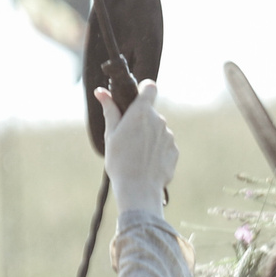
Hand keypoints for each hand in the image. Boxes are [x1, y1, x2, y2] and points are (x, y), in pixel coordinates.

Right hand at [99, 78, 178, 215]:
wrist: (138, 189)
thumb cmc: (120, 161)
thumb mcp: (111, 134)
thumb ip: (110, 110)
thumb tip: (101, 91)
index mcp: (142, 112)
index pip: (149, 87)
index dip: (144, 89)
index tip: (136, 97)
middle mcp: (159, 120)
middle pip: (150, 113)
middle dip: (140, 121)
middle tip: (127, 138)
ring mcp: (169, 136)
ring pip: (157, 130)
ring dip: (149, 137)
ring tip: (136, 154)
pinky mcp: (174, 150)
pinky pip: (164, 145)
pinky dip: (156, 150)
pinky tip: (146, 163)